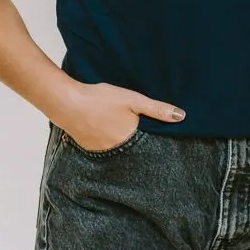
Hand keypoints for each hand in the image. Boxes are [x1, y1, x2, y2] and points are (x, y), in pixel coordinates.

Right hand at [56, 82, 184, 151]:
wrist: (67, 102)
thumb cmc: (102, 99)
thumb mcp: (133, 100)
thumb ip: (157, 109)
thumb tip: (181, 116)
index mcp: (129, 139)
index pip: (148, 146)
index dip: (154, 142)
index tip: (161, 140)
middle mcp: (116, 150)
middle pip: (133, 148)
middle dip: (138, 142)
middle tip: (139, 130)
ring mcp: (100, 150)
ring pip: (118, 148)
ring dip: (122, 141)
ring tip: (121, 128)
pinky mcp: (88, 146)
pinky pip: (104, 147)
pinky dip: (108, 140)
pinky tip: (106, 128)